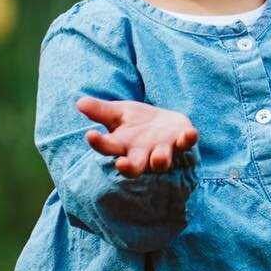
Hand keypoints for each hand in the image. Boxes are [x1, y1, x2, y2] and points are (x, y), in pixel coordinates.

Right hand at [76, 96, 198, 177]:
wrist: (164, 124)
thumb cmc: (137, 123)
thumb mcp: (118, 113)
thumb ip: (100, 110)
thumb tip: (79, 102)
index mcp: (123, 146)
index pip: (107, 147)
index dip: (98, 143)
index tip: (90, 134)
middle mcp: (142, 153)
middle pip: (134, 167)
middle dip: (129, 168)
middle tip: (122, 165)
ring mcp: (163, 149)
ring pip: (160, 162)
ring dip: (159, 160)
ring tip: (157, 157)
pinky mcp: (181, 141)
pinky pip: (186, 143)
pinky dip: (188, 139)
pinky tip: (190, 133)